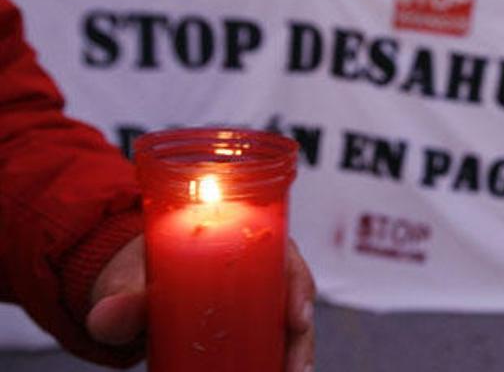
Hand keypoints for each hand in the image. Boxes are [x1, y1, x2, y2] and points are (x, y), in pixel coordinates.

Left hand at [86, 236, 315, 371]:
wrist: (124, 292)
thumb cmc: (133, 274)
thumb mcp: (125, 282)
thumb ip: (119, 299)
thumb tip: (109, 317)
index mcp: (237, 236)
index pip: (284, 252)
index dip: (299, 283)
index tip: (297, 317)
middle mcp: (255, 266)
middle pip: (294, 293)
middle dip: (302, 332)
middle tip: (295, 366)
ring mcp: (253, 298)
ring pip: (289, 323)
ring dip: (296, 352)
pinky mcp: (246, 327)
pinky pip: (273, 342)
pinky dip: (279, 360)